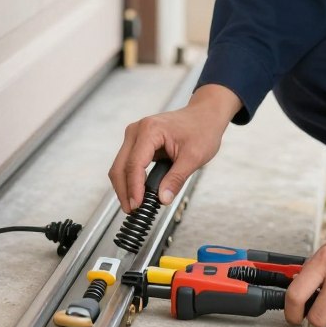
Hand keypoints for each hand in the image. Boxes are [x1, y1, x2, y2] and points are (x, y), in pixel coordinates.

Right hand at [108, 83, 241, 211]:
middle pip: (121, 166)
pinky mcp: (137, 142)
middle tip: (132, 210)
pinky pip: (127, 164)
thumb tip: (162, 199)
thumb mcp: (194, 157)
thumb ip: (176, 179)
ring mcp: (135, 135)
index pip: (134, 164)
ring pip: (121, 166)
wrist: (204, 115)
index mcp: (150, 130)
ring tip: (135, 205)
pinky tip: (137, 193)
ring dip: (125, 187)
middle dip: (124, 191)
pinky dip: (130, 180)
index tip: (137, 206)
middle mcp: (137, 130)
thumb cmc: (202, 129)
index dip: (134, 188)